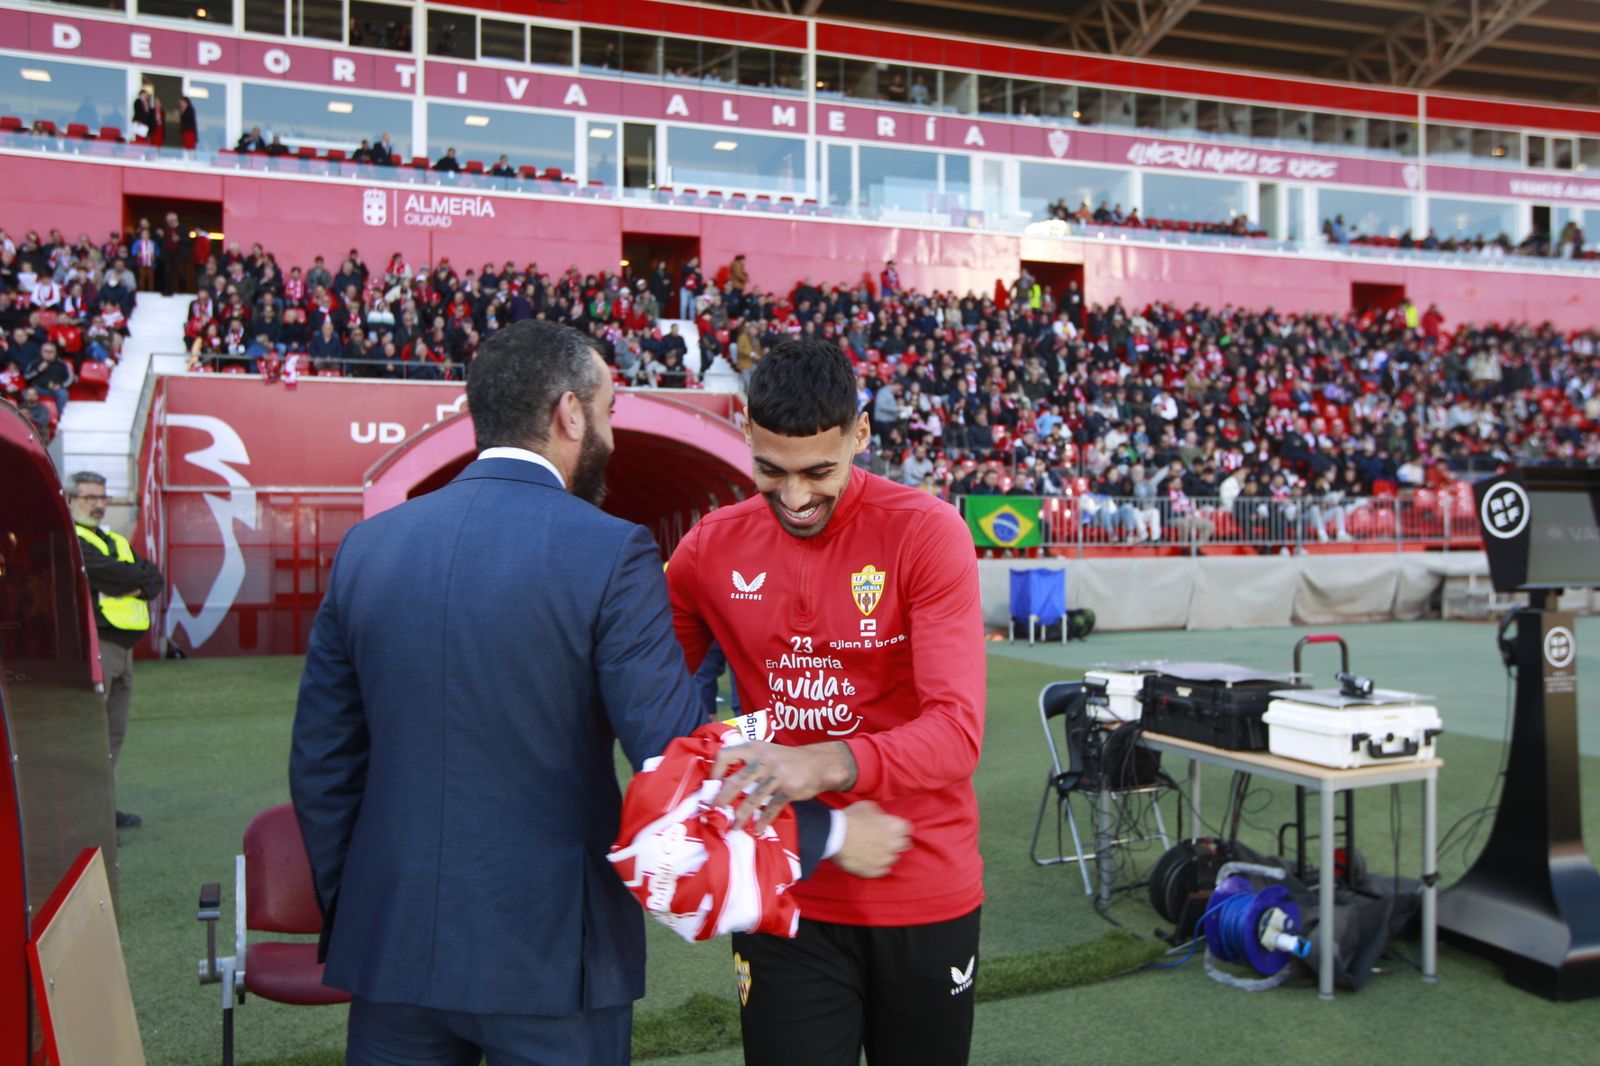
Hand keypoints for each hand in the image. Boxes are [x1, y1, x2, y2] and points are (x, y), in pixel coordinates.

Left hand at [711, 740, 857, 829]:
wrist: (819, 762)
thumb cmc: (786, 760)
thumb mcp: (766, 751)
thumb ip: (748, 762)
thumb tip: (723, 783)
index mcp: (754, 748)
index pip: (725, 755)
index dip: (715, 771)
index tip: (711, 786)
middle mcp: (764, 759)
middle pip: (736, 781)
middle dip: (722, 799)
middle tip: (714, 811)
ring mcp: (778, 774)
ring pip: (752, 798)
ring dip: (740, 815)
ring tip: (734, 827)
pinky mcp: (790, 788)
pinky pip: (771, 808)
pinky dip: (763, 821)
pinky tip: (756, 829)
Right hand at [833, 802, 910, 878]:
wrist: (834, 836)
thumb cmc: (850, 819)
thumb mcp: (868, 807)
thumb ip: (882, 815)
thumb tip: (883, 819)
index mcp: (894, 827)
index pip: (908, 829)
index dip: (901, 827)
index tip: (895, 827)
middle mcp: (893, 845)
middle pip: (905, 844)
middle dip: (899, 840)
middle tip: (888, 838)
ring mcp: (883, 860)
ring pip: (894, 859)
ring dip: (889, 854)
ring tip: (879, 849)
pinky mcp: (873, 871)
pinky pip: (882, 871)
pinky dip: (879, 866)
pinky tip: (874, 861)